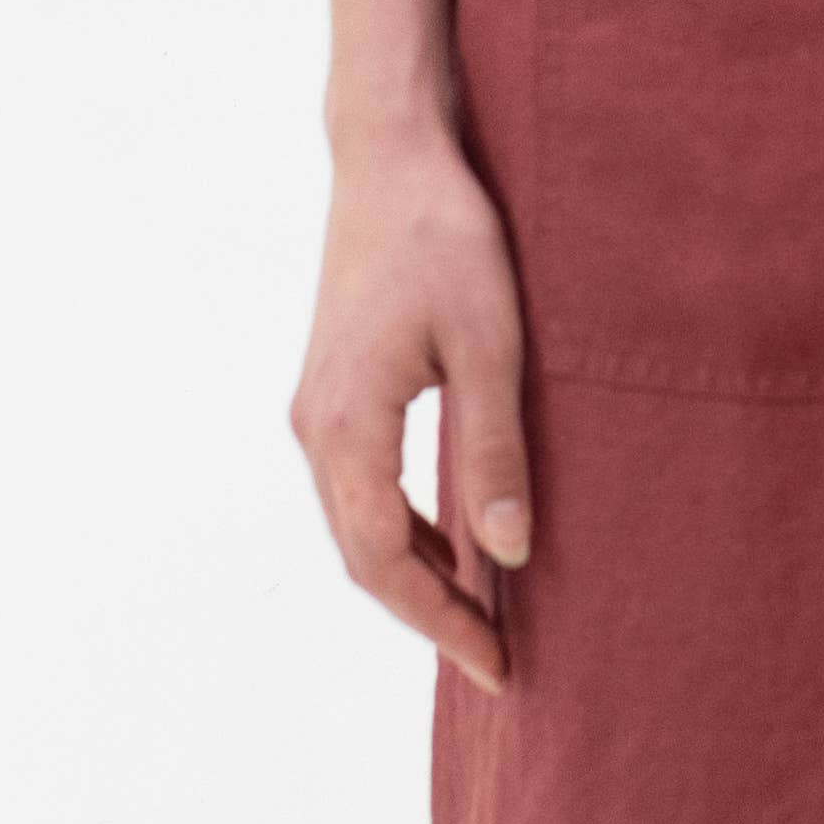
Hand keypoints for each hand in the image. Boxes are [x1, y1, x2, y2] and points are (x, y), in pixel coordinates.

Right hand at [288, 126, 535, 694]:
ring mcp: (316, 410)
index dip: (439, 622)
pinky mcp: (333, 391)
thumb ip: (495, 448)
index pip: (383, 561)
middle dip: (429, 614)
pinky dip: (404, 529)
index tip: (496, 665)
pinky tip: (457, 542)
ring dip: (415, 574)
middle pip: (362, 556)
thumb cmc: (445, 238)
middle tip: (499, 660)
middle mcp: (315, 429)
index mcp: (346, 427)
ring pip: (357, 524)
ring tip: (486, 614)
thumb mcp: (491, 343)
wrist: (389, 158)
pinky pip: (361, 488)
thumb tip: (509, 553)